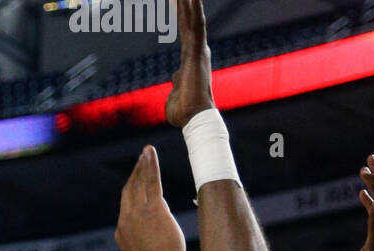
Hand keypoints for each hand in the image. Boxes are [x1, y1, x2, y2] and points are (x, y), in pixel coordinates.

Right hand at [115, 146, 185, 250]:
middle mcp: (127, 219)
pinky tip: (150, 153)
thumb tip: (154, 242)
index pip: (127, 208)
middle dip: (134, 174)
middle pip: (129, 191)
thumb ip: (146, 244)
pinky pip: (151, 181)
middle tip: (140, 160)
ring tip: (146, 151)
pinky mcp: (154, 208)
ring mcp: (139, 212)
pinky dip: (150, 165)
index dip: (132, 193)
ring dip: (142, 165)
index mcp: (122, 232)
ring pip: (139, 183)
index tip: (135, 181)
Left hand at [165, 0, 213, 128]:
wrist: (193, 117)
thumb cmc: (184, 110)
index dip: (181, 16)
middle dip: (184, 3)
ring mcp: (197, 50)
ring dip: (190, 2)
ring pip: (194, 19)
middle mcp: (196, 51)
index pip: (184, 32)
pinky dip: (195, 11)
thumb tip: (176, 76)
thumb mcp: (176, 91)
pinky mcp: (197, 52)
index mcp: (190, 59)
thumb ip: (176, 80)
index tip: (178, 1)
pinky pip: (196, 27)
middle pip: (189, 21)